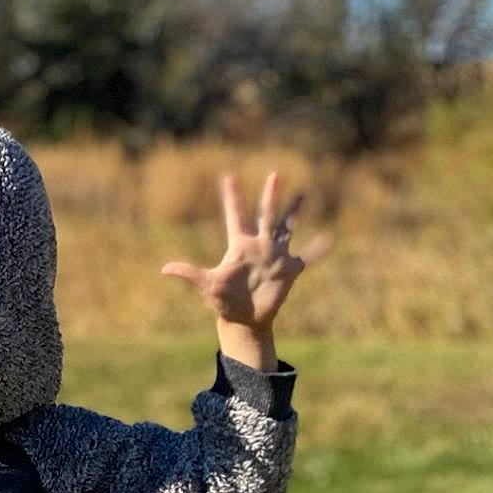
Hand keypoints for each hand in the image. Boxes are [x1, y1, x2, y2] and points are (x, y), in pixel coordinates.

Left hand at [162, 171, 331, 331]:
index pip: (235, 217)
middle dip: (270, 196)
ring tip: (303, 193)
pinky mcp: (290, 271)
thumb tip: (164, 269)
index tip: (228, 176)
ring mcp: (276, 256)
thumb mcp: (207, 286)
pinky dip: (317, 250)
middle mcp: (260, 245)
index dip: (232, 198)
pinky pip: (307, 258)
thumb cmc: (223, 301)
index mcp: (240, 246)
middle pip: (266, 215)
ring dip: (295, 212)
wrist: (245, 319)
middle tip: (274, 173)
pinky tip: (329, 239)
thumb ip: (189, 274)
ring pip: (288, 228)